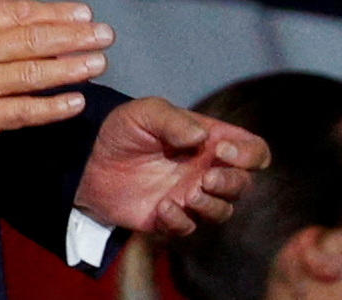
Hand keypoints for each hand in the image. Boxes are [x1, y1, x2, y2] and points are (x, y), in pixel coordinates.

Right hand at [0, 0, 113, 164]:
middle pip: (32, 39)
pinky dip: (51, 107)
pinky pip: (23, 111)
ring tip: (99, 62)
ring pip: (32, 73)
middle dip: (73, 36)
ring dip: (70, 67)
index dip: (56, 13)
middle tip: (105, 34)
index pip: (19, 14)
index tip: (84, 12)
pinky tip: (76, 102)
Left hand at [74, 97, 269, 236]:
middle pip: (244, 184)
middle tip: (205, 178)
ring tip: (187, 194)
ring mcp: (189, 194)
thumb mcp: (145, 112)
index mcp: (209, 140)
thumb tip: (203, 138)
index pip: (253, 150)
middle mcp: (205, 168)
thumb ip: (174, 120)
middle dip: (231, 183)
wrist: (87, 160)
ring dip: (211, 205)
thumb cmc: (121, 130)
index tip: (222, 150)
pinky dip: (181, 221)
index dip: (250, 154)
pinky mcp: (170, 217)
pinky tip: (162, 208)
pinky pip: (189, 228)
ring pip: (223, 210)